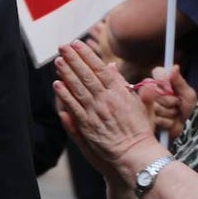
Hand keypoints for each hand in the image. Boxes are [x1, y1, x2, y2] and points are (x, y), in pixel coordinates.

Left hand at [53, 41, 158, 171]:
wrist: (136, 154)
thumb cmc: (140, 131)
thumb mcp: (140, 104)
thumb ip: (125, 84)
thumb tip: (112, 67)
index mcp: (120, 93)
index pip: (100, 69)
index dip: (87, 55)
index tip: (77, 44)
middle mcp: (106, 100)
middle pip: (86, 75)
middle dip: (73, 59)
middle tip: (62, 47)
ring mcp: (96, 112)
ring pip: (78, 88)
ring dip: (67, 73)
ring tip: (58, 61)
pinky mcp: (87, 125)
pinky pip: (74, 107)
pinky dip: (65, 95)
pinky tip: (57, 84)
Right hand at [144, 65, 195, 140]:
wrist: (190, 133)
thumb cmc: (192, 113)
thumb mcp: (189, 96)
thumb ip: (180, 82)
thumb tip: (175, 67)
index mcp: (164, 84)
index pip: (157, 72)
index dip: (161, 78)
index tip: (168, 85)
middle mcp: (154, 93)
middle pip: (153, 89)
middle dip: (168, 99)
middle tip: (177, 104)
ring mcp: (150, 107)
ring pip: (154, 105)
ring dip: (168, 112)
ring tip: (175, 116)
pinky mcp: (148, 120)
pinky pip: (154, 117)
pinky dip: (166, 122)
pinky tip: (171, 124)